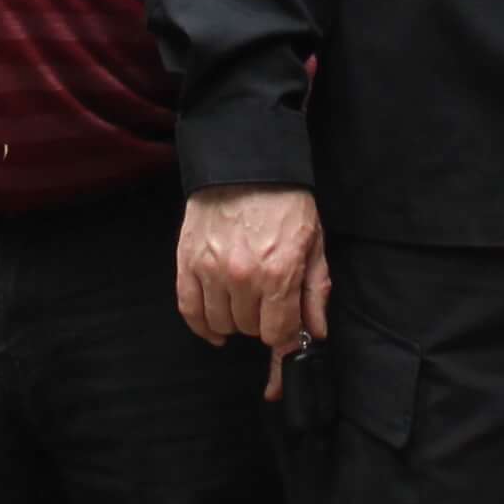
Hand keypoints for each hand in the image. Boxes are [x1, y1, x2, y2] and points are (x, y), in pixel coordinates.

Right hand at [176, 185, 328, 394]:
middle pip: (250, 329)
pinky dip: (202, 326)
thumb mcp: (313, 243)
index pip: (278, 333)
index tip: (286, 336)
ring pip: (221, 324)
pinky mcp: (187, 263)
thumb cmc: (284, 203)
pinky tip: (215, 328)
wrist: (244, 165)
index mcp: (278, 273)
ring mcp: (211, 271)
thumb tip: (316, 332)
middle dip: (262, 321)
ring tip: (243, 301)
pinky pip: (190, 311)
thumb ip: (314, 290)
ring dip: (234, 320)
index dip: (285, 337)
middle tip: (267, 301)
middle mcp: (243, 277)